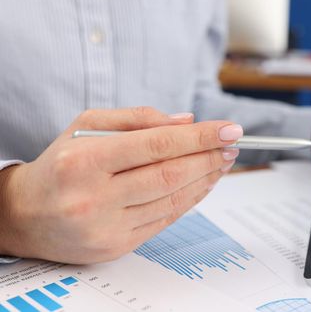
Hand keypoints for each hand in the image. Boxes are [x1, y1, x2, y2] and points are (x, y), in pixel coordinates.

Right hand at [0, 107, 242, 263]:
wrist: (24, 215)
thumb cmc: (60, 164)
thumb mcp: (87, 126)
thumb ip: (138, 119)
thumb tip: (186, 121)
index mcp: (85, 160)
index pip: (157, 145)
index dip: (200, 137)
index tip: (229, 129)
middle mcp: (94, 197)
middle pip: (170, 174)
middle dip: (209, 157)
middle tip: (232, 144)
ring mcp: (106, 227)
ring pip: (172, 200)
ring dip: (205, 179)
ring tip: (222, 162)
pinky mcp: (116, 246)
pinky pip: (165, 220)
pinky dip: (189, 200)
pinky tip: (202, 184)